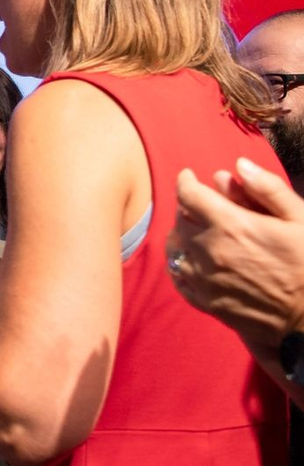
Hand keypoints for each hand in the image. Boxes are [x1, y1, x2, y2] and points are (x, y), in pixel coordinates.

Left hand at [167, 157, 303, 348]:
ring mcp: (203, 279)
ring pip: (174, 248)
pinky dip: (179, 262)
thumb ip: (268, 189)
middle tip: (202, 206)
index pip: (189, 195)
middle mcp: (209, 251)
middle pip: (180, 220)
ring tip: (196, 230)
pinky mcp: (204, 301)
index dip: (185, 181)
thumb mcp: (300, 219)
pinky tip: (192, 259)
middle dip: (188, 208)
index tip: (189, 176)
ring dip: (181, 235)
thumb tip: (239, 164)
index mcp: (231, 225)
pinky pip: (177, 276)